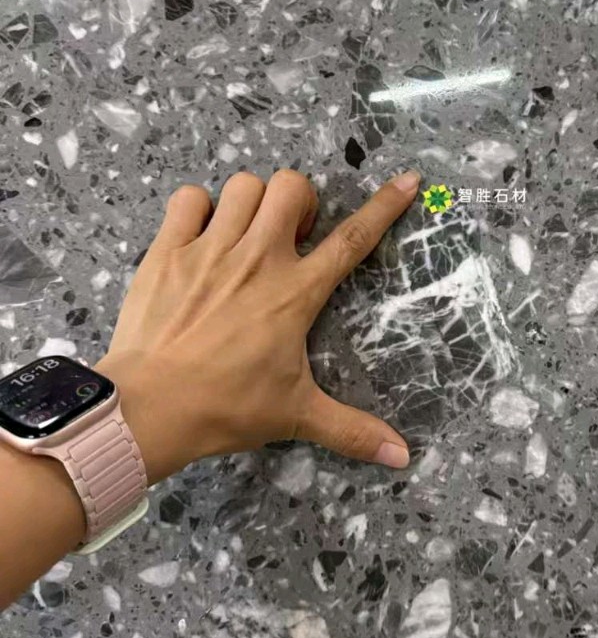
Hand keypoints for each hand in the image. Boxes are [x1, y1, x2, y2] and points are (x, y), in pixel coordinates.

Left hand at [93, 168, 421, 484]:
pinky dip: (198, 208)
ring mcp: (210, 249)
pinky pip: (188, 199)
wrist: (150, 408)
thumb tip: (402, 457)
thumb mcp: (295, 416)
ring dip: (252, 202)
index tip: (407, 180)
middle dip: (298, 201)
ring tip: (246, 234)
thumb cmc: (227, 408)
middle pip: (291, 188)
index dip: (384, 206)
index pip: (352, 239)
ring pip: (244, 186)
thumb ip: (352, 431)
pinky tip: (200, 235)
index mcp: (296, 293)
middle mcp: (258, 259)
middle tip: (290, 237)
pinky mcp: (168, 251)